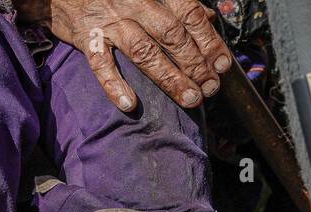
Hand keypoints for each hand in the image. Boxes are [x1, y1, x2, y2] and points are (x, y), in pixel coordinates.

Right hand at [20, 0, 231, 111]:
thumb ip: (176, 2)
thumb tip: (207, 18)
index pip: (189, 14)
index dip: (209, 40)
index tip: (223, 64)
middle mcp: (134, 3)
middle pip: (172, 35)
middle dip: (195, 63)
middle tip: (210, 88)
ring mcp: (110, 21)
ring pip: (145, 51)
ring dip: (170, 77)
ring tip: (189, 98)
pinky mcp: (87, 38)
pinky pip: (101, 64)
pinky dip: (114, 85)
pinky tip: (129, 104)